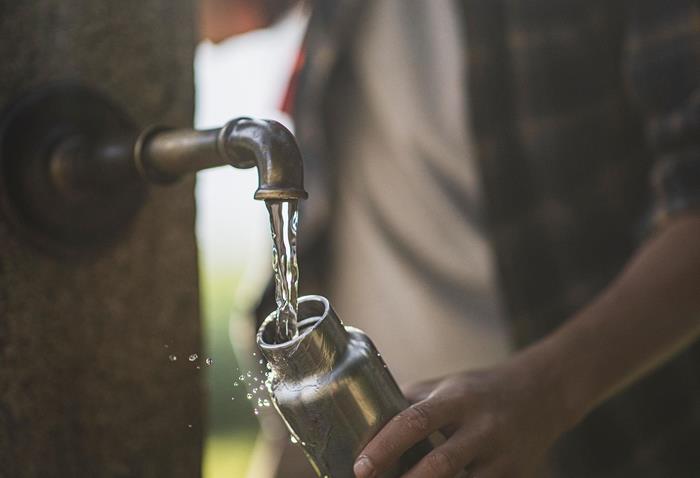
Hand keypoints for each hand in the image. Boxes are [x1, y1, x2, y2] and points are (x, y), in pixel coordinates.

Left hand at [353, 361, 570, 477]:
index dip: (386, 445)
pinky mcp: (514, 476)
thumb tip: (367, 420)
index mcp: (457, 399)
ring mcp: (501, 455)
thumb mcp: (448, 386)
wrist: (544, 393)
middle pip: (439, 462)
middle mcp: (481, 427)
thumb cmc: (481, 390)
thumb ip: (412, 402)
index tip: (361, 466)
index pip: (416, 420)